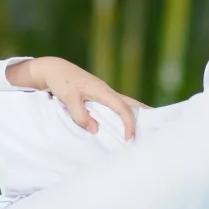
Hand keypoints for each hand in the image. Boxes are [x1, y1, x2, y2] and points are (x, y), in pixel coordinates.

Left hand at [6, 57, 146, 137]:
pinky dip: (123, 114)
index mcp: (102, 90)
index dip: (129, 123)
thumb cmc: (60, 81)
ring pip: (125, 104)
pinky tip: (124, 122)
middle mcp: (106, 91)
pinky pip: (115, 106)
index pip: (122, 108)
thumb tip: (95, 130)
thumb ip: (80, 115)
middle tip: (155, 129)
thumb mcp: (68, 99)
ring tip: (144, 129)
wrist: (53, 69)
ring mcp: (103, 93)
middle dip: (143, 115)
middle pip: (131, 103)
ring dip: (134, 115)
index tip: (129, 138)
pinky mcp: (98, 96)